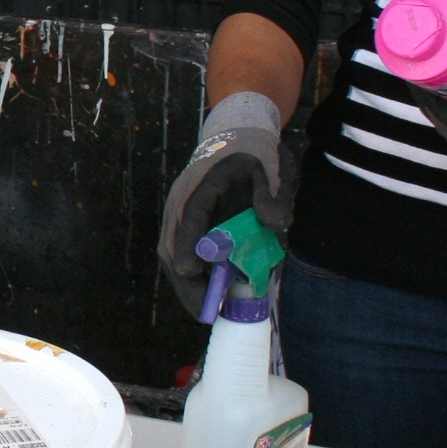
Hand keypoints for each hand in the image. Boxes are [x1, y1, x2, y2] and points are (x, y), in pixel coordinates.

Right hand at [158, 91, 290, 313]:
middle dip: (185, 281)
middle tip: (205, 311)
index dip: (186, 244)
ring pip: (172, 252)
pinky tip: (208, 292)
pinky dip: (192, 275)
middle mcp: (183, 201)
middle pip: (171, 245)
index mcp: (203, 185)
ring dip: (186, 283)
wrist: (239, 136)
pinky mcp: (186, 224)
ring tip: (207, 309)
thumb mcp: (273, 168)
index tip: (188, 270)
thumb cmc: (257, 154)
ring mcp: (181, 213)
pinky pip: (181, 252)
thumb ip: (274, 194)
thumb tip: (275, 224)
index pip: (189, 217)